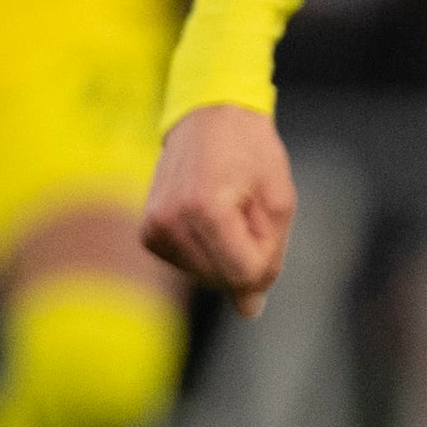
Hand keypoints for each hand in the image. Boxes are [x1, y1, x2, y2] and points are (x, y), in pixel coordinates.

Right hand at [143, 101, 297, 314]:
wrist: (209, 115)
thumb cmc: (251, 151)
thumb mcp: (279, 201)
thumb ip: (269, 258)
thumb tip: (249, 311)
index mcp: (205, 209)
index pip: (245, 273)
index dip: (267, 258)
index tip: (265, 222)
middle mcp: (170, 222)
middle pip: (225, 280)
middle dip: (247, 257)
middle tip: (246, 209)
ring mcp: (154, 229)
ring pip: (207, 278)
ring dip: (228, 254)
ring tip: (227, 208)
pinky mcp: (147, 234)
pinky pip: (189, 266)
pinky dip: (208, 251)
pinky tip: (210, 218)